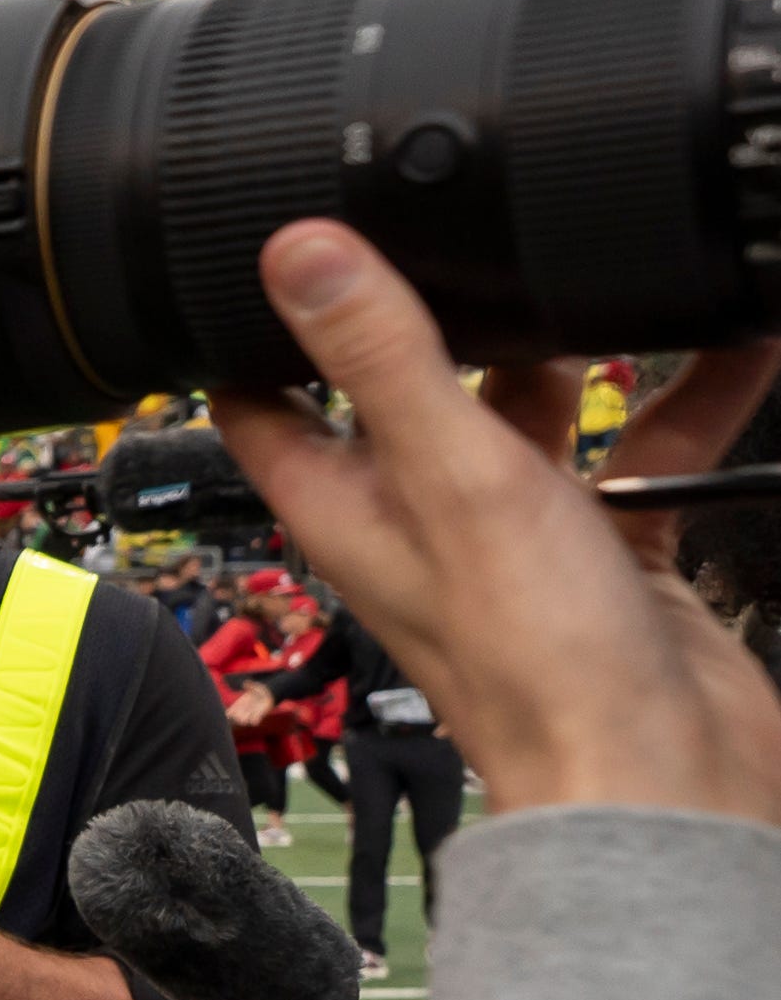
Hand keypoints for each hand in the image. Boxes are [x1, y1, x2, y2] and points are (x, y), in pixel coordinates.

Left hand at [218, 221, 780, 821]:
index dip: (265, 323)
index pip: (266, 400)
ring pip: (535, 414)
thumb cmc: (539, 667)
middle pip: (411, 387)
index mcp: (348, 505)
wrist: (664, 778)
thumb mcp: (456, 477)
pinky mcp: (604, 554)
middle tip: (490, 221)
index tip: (288, 235)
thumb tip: (296, 256)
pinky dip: (687, 402)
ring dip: (580, 350)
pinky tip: (735, 346)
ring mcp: (514, 535)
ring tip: (622, 263)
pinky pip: (639, 456)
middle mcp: (420, 516)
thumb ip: (385, 362)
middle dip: (452, 312)